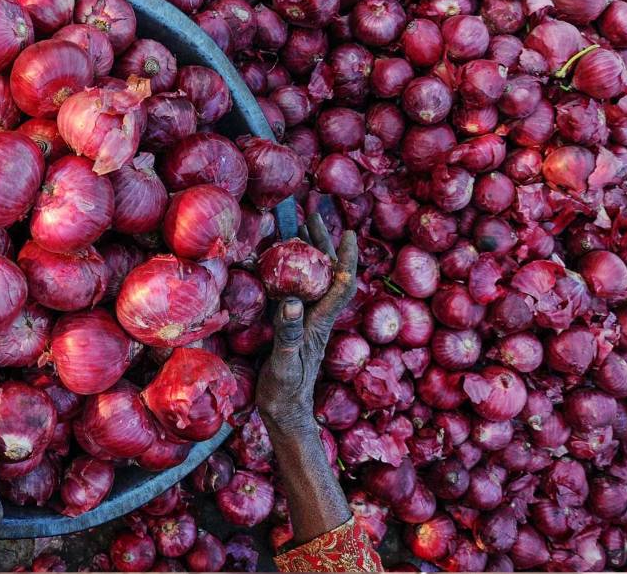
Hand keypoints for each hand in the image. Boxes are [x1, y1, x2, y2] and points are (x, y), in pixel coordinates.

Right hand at [255, 214, 358, 433]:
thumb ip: (288, 334)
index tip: (349, 231)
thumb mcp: (285, 364)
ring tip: (295, 229)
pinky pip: (293, 291)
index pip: (342, 284)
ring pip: (311, 279)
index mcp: (319, 322)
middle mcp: (315, 317)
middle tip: (311, 214)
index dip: (347, 258)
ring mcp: (303, 321)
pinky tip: (277, 264)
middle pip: (327, 273)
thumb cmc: (286, 391)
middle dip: (321, 242)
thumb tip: (292, 301)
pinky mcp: (290, 327)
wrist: (284, 412)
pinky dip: (288, 272)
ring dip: (306, 253)